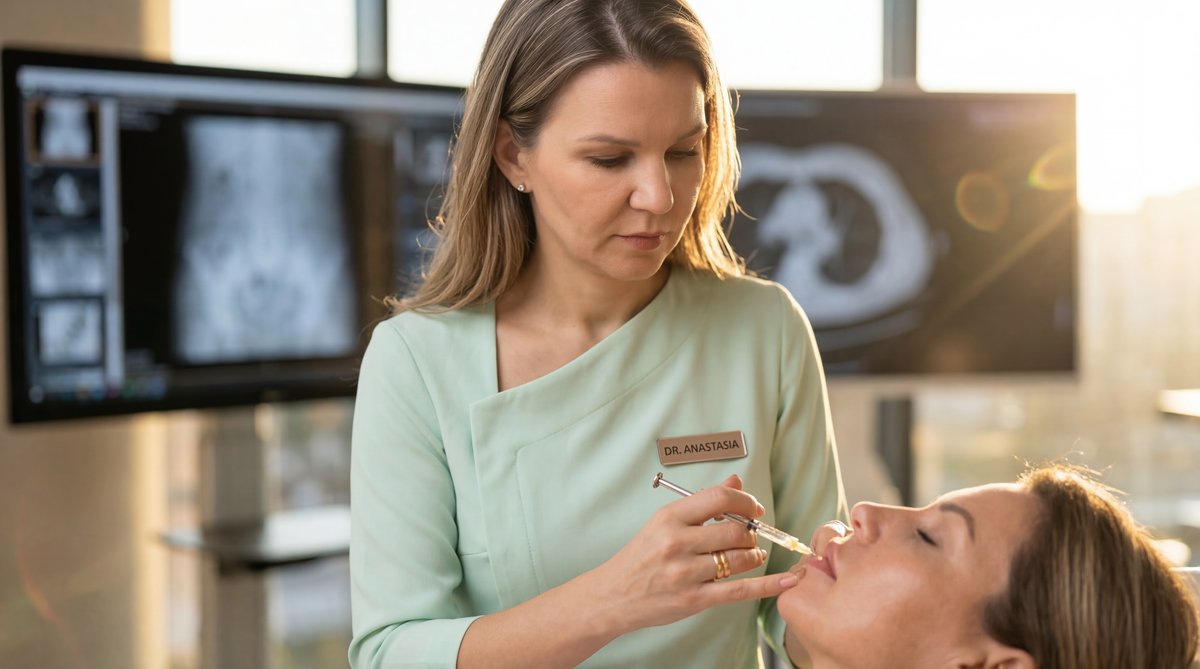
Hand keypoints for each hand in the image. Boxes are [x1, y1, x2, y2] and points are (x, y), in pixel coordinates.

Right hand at [588, 474, 799, 635]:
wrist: (613, 595)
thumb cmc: (640, 556)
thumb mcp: (664, 522)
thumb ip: (703, 502)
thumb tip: (736, 480)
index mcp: (670, 518)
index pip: (719, 498)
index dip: (745, 502)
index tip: (754, 510)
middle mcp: (677, 542)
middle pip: (734, 530)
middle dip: (750, 534)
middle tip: (750, 538)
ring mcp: (685, 572)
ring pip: (739, 559)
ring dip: (753, 556)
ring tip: (750, 556)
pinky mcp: (694, 599)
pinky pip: (740, 590)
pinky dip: (769, 584)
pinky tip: (788, 579)